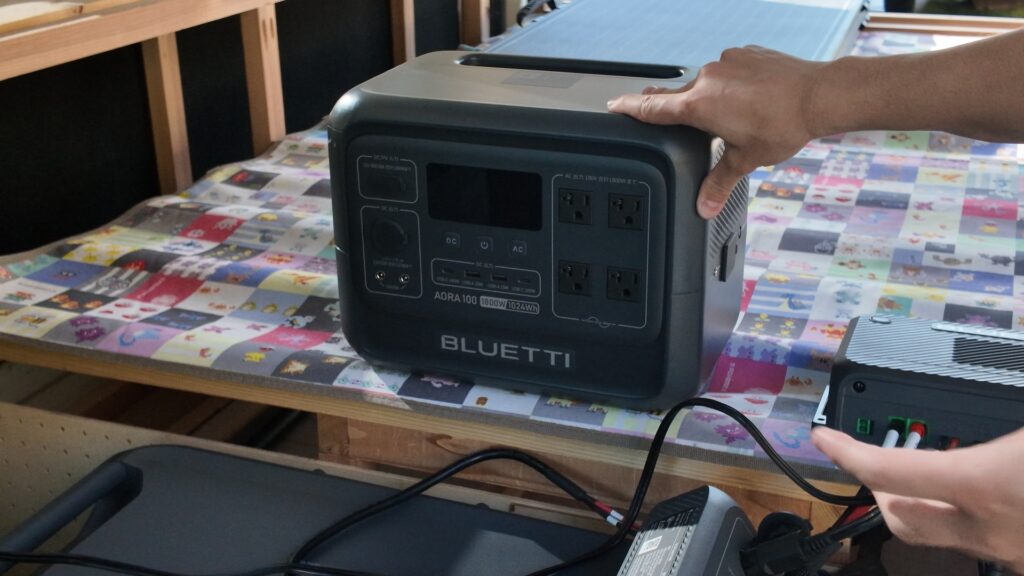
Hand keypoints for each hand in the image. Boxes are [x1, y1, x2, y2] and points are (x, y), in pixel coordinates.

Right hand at [607, 46, 825, 218]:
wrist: (820, 94)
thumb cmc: (784, 124)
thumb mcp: (746, 159)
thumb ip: (719, 182)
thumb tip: (703, 207)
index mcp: (699, 105)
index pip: (652, 106)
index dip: (629, 107)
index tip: (614, 105)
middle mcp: (707, 78)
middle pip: (678, 96)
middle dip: (677, 110)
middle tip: (672, 121)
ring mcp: (726, 61)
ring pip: (706, 82)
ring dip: (711, 98)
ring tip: (732, 117)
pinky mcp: (746, 53)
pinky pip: (728, 70)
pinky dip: (731, 84)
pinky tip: (749, 98)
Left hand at [812, 426, 1023, 572]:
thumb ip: (994, 429)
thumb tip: (975, 420)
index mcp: (981, 486)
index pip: (888, 472)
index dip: (847, 453)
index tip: (823, 439)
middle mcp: (985, 530)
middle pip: (899, 517)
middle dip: (878, 487)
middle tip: (876, 459)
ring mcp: (1006, 555)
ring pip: (940, 533)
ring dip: (924, 501)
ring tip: (932, 470)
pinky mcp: (1022, 563)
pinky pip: (979, 540)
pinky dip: (967, 516)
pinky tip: (984, 495)